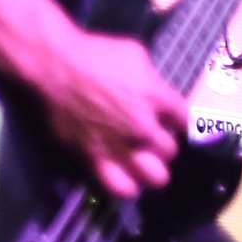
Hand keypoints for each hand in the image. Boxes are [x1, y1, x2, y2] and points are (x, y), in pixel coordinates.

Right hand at [29, 31, 191, 198]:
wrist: (54, 65)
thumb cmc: (94, 53)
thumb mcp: (135, 54)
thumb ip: (153, 79)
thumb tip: (157, 91)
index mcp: (157, 98)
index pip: (187, 122)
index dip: (178, 122)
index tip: (169, 120)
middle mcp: (143, 127)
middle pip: (171, 151)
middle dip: (163, 144)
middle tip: (150, 137)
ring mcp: (120, 145)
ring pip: (155, 176)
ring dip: (151, 168)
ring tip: (140, 160)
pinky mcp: (95, 157)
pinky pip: (121, 187)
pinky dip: (128, 186)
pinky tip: (124, 175)